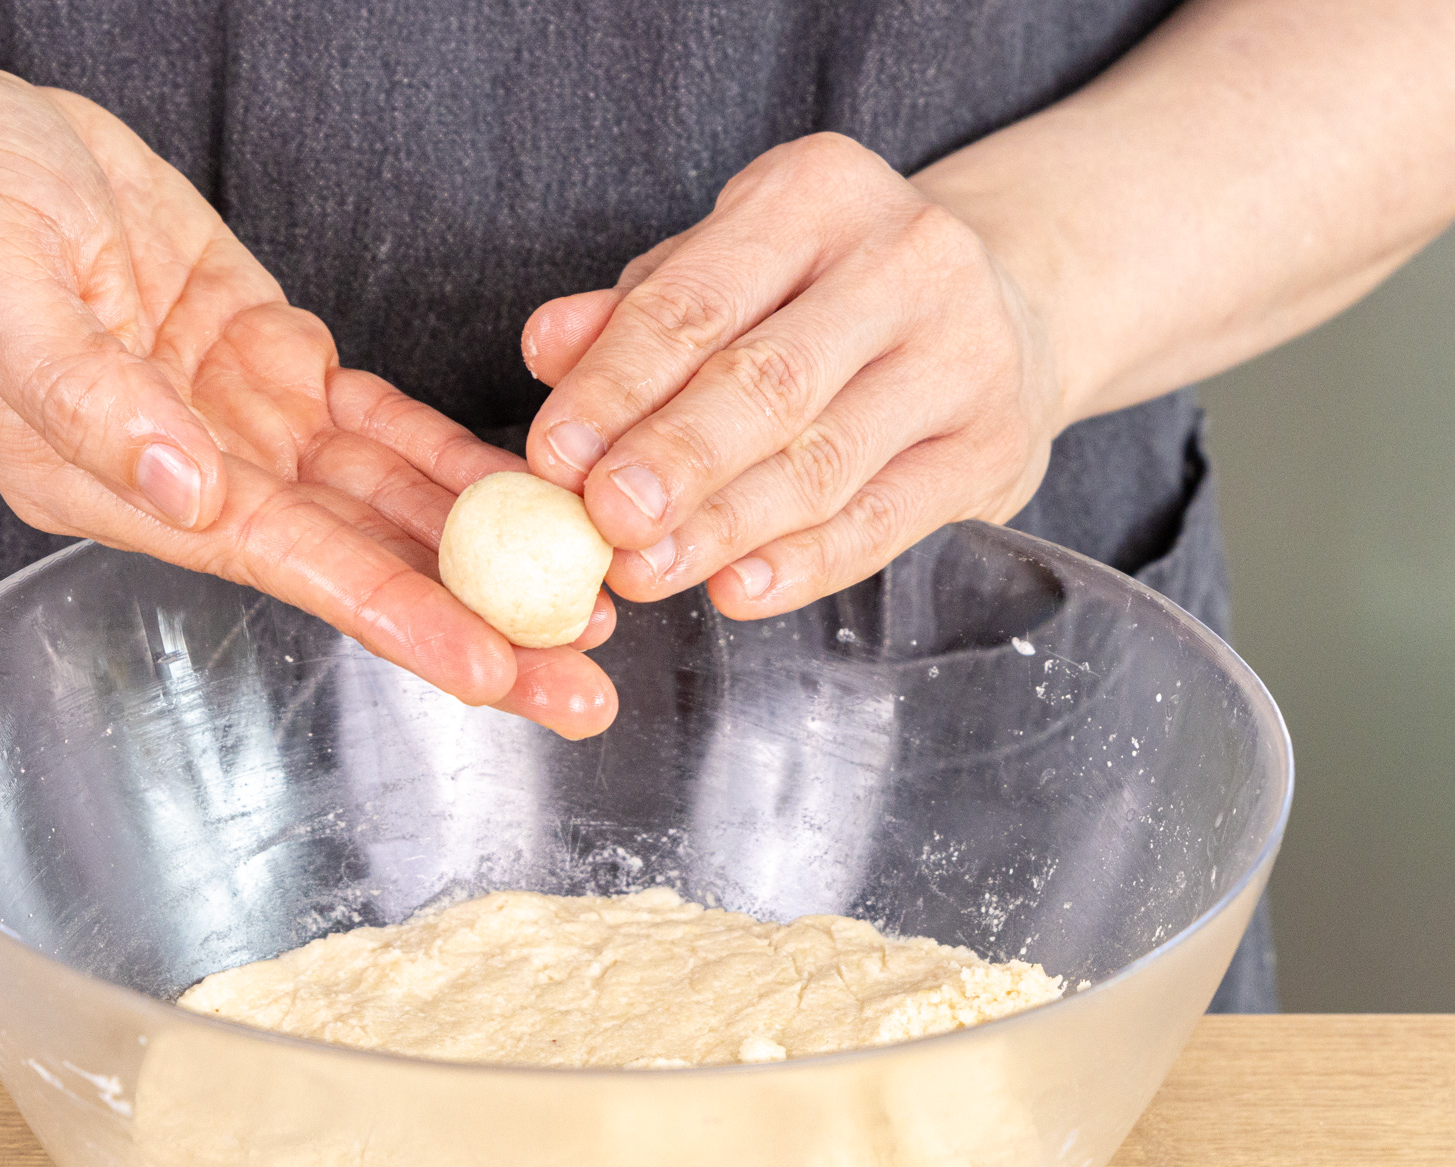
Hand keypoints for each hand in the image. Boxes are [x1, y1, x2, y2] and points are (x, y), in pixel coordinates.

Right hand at [0, 69, 616, 735]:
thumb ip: (83, 395)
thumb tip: (183, 494)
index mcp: (112, 481)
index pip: (279, 564)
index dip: (390, 613)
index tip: (491, 668)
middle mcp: (191, 476)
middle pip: (355, 562)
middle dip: (474, 627)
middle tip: (580, 690)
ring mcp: (240, 425)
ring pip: (385, 505)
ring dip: (486, 557)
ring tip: (586, 610)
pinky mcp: (272, 366)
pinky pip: (381, 425)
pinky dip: (454, 461)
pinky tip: (529, 498)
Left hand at [518, 132, 1061, 616]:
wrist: (1006, 304)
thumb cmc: (826, 290)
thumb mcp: (728, 267)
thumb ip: (635, 311)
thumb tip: (546, 348)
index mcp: (817, 193)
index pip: (696, 301)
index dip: (616, 386)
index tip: (554, 457)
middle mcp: (905, 260)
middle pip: (767, 381)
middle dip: (674, 460)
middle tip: (605, 521)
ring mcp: (965, 355)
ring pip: (823, 461)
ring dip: (724, 527)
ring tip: (647, 570)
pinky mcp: (992, 448)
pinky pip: (884, 521)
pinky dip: (805, 564)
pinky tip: (739, 589)